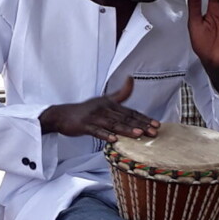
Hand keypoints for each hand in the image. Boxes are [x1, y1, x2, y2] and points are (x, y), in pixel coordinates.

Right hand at [40, 77, 156, 140]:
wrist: (62, 115)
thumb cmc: (85, 110)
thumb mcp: (104, 100)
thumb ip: (120, 93)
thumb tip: (131, 79)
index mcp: (110, 104)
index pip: (130, 112)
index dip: (144, 117)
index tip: (156, 124)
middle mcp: (104, 109)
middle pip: (125, 118)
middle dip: (140, 124)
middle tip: (154, 132)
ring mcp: (94, 117)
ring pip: (113, 124)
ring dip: (126, 129)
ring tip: (139, 134)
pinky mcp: (84, 125)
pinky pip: (96, 131)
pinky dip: (105, 135)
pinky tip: (114, 140)